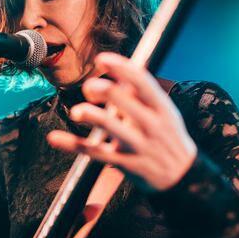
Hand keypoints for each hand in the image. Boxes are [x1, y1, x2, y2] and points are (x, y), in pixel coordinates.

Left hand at [47, 52, 196, 191]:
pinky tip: (56, 138)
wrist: (183, 177)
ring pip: (110, 126)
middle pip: (122, 99)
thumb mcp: (166, 114)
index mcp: (163, 109)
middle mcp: (152, 125)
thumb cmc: (169, 139)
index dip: (120, 67)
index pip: (142, 82)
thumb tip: (122, 70)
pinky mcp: (125, 164)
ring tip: (77, 111)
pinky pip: (95, 153)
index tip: (101, 60)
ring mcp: (138, 146)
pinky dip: (73, 144)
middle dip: (101, 89)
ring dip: (89, 114)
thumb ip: (143, 94)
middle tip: (89, 88)